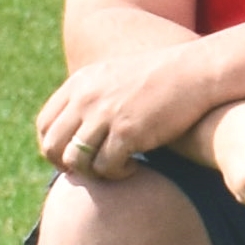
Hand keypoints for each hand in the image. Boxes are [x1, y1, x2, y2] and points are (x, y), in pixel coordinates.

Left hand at [34, 42, 221, 179]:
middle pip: (53, 145)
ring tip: (113, 170)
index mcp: (80, 84)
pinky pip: (106, 166)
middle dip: (67, 165)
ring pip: (76, 160)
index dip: (53, 146)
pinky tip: (133, 167)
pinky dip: (116, 173)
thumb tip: (79, 124)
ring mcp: (105, 115)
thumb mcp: (118, 76)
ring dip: (91, 172)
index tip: (72, 156)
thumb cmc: (164, 77)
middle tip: (90, 170)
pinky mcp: (128, 132)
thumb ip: (93, 95)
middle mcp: (86, 98)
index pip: (45, 124)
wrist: (198, 71)